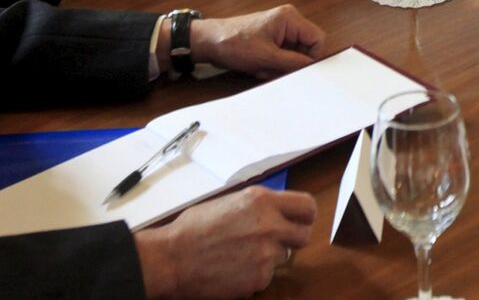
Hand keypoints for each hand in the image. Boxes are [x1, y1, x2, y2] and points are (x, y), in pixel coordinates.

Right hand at [135, 186, 316, 299]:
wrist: (171, 258)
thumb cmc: (192, 230)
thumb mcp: (229, 203)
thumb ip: (258, 206)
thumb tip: (275, 210)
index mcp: (262, 201)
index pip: (307, 206)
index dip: (305, 216)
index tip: (300, 221)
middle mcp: (270, 225)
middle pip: (304, 235)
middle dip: (291, 239)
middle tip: (274, 242)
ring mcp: (266, 253)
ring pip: (283, 257)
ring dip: (268, 258)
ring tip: (240, 255)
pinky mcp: (259, 278)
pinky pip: (266, 276)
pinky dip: (254, 275)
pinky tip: (233, 269)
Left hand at [190, 5, 329, 75]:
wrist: (208, 41)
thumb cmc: (234, 44)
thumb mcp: (267, 58)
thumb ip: (294, 62)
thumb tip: (315, 68)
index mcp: (290, 18)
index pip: (318, 39)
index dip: (313, 58)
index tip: (300, 72)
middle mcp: (288, 20)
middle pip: (306, 47)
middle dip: (292, 63)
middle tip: (274, 70)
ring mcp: (280, 29)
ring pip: (294, 54)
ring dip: (281, 66)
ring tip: (261, 67)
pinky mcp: (272, 38)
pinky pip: (283, 55)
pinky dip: (274, 65)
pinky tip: (259, 67)